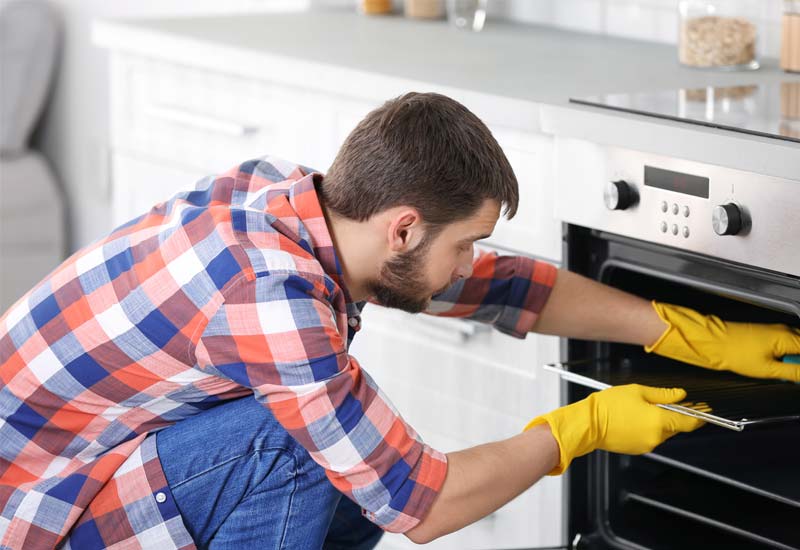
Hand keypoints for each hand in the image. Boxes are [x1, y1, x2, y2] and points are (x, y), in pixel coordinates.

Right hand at [524, 384, 702, 474]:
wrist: (588, 424)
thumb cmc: (608, 406)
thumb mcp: (637, 391)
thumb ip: (663, 394)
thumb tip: (680, 395)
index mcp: (659, 421)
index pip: (689, 422)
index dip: (699, 416)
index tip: (704, 411)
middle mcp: (656, 436)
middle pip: (675, 427)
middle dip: (673, 414)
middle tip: (665, 401)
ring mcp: (646, 445)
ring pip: (661, 432)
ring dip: (658, 421)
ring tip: (641, 407)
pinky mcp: (637, 449)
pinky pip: (649, 437)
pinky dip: (647, 427)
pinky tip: (634, 417)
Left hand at [646, 301, 799, 381]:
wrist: (714, 342)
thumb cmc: (735, 353)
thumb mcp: (769, 369)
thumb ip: (794, 372)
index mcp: (789, 338)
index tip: (797, 375)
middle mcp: (785, 330)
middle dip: (798, 362)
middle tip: (791, 375)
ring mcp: (777, 330)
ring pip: (797, 345)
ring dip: (795, 359)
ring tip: (784, 370)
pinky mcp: (768, 333)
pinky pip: (788, 343)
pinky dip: (788, 354)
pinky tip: (779, 364)